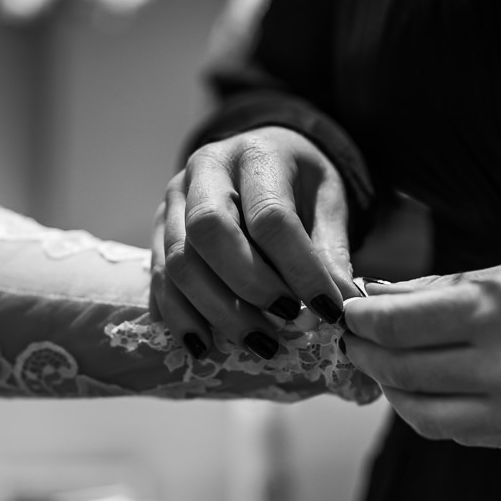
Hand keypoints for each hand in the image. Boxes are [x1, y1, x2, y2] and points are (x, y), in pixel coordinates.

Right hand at [150, 127, 358, 360]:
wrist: (264, 157)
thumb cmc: (300, 183)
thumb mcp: (328, 204)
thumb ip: (331, 252)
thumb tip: (342, 307)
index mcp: (256, 155)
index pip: (271, 216)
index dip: (299, 269)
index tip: (326, 309)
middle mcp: (205, 170)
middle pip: (209, 232)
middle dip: (248, 288)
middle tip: (285, 323)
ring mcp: (173, 200)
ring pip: (178, 262)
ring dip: (217, 311)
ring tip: (258, 343)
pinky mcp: (159, 230)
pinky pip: (159, 279)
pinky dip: (181, 317)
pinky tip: (206, 344)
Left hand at [341, 252, 500, 445]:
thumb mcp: (499, 274)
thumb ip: (430, 288)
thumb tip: (369, 294)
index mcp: (494, 312)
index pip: (398, 324)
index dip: (362, 317)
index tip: (350, 309)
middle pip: (401, 370)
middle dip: (365, 352)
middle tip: (355, 336)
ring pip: (419, 413)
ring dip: (389, 388)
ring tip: (381, 364)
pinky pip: (452, 432)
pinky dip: (423, 410)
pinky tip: (419, 387)